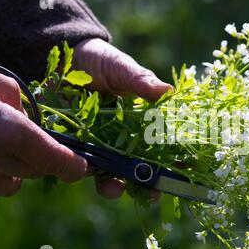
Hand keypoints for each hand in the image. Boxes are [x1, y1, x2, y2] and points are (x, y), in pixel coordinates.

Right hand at [0, 62, 87, 195]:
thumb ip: (9, 93)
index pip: (59, 161)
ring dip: (20, 166)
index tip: (82, 164)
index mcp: (8, 132)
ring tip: (2, 141)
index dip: (75, 165)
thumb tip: (23, 110)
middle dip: (45, 156)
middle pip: (40, 170)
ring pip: (16, 181)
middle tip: (35, 136)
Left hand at [73, 38, 170, 199]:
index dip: (174, 160)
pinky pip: (77, 163)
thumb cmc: (101, 61)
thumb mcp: (123, 68)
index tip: (185, 172)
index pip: (161, 145)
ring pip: (108, 172)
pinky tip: (83, 172)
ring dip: (113, 186)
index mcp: (140, 122)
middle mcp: (121, 139)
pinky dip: (81, 171)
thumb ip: (141, 81)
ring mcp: (96, 144)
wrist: (64, 56)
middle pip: (137, 167)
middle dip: (146, 184)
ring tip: (114, 190)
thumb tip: (168, 91)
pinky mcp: (71, 145)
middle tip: (154, 193)